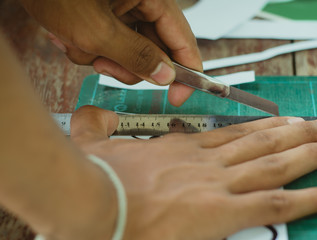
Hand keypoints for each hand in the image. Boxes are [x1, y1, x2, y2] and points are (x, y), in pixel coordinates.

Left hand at [20, 0, 201, 105]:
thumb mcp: (98, 30)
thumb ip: (137, 56)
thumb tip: (167, 76)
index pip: (182, 39)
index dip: (186, 71)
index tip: (179, 96)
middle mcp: (141, 4)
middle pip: (154, 51)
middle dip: (127, 65)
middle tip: (105, 65)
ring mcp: (122, 13)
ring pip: (128, 54)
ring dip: (102, 58)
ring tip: (77, 43)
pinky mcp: (105, 20)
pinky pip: (109, 48)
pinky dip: (88, 51)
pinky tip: (67, 37)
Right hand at [70, 106, 316, 239]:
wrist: (96, 201)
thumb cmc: (96, 176)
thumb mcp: (93, 141)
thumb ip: (97, 124)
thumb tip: (97, 116)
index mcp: (181, 148)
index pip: (232, 134)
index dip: (262, 128)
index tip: (283, 122)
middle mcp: (206, 161)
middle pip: (261, 142)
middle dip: (297, 133)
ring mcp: (217, 184)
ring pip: (274, 164)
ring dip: (308, 154)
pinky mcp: (222, 212)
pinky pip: (275, 203)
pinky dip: (308, 198)